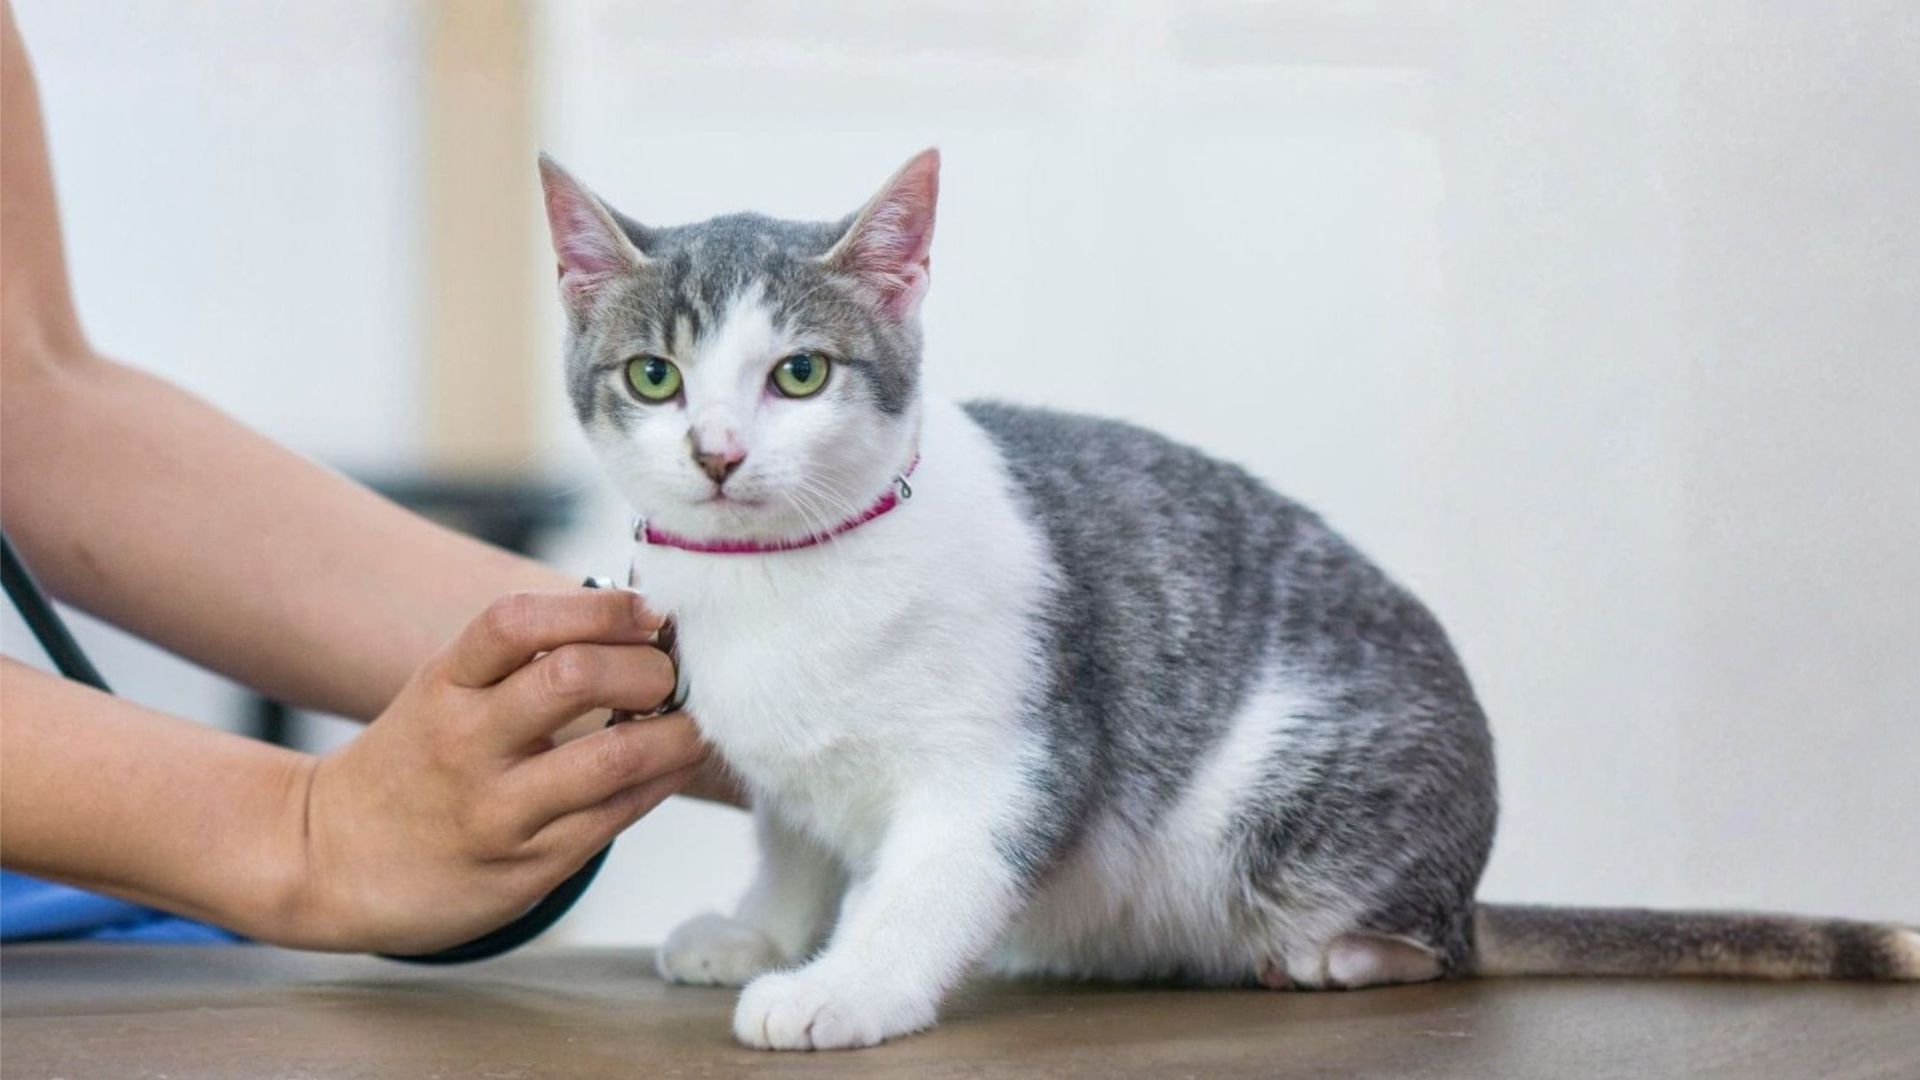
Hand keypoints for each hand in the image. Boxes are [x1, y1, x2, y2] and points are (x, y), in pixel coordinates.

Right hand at [289, 588, 703, 952]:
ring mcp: (498, 811)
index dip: (599, 606)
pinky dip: (664, 780)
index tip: (649, 609)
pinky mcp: (529, 868)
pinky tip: (675, 762)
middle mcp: (465, 744)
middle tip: (671, 672)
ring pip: (614, 758)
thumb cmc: (416, 761)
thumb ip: (525, 658)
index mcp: (444, 685)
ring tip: (695, 719)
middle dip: (647, 668)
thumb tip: (642, 620)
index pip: (517, 620)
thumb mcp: (445, 691)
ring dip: (678, 732)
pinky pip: (618, 816)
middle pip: (574, 678)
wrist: (330, 862)